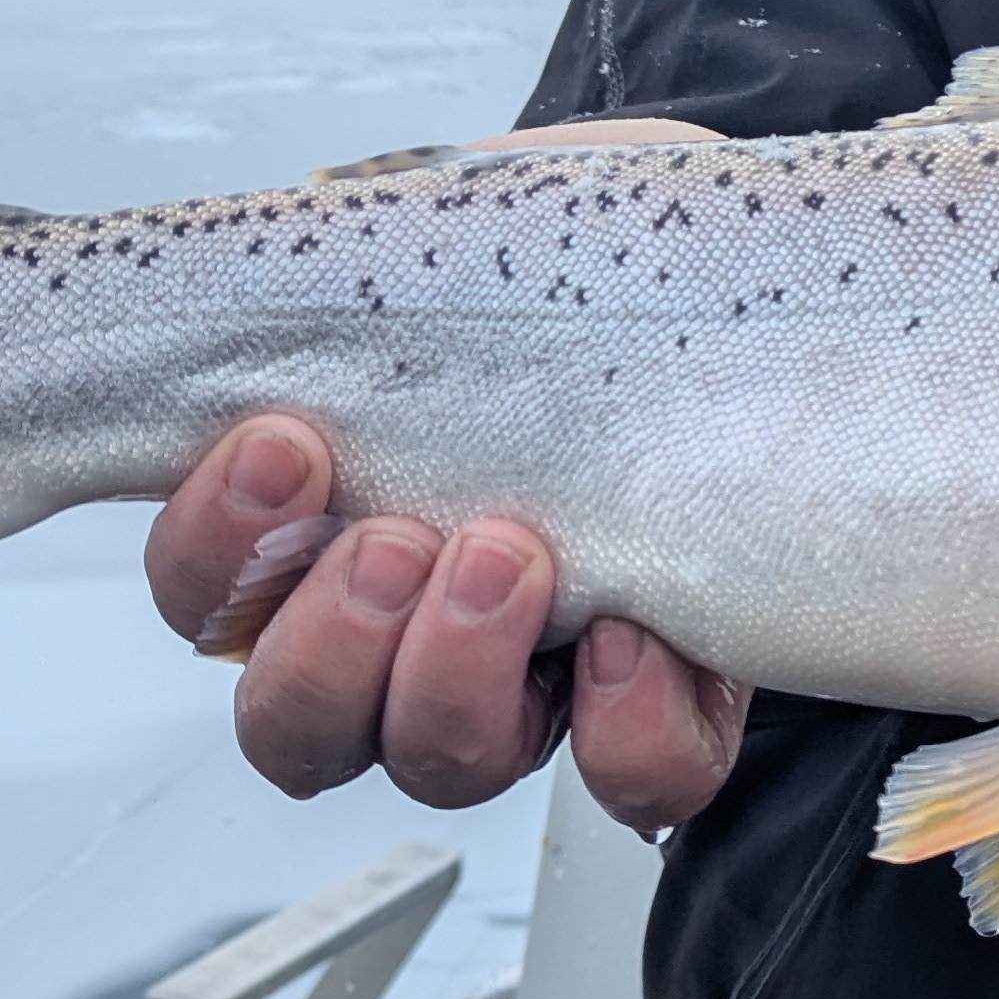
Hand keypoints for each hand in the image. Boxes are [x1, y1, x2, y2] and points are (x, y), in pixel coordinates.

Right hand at [138, 116, 752, 827]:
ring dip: (450, 677)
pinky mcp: (664, 721)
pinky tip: (641, 637)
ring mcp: (533, 692)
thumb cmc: (622, 282)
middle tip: (398, 538)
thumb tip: (337, 214)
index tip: (282, 443)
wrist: (786, 311)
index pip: (211, 594)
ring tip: (510, 557)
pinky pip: (629, 784)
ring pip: (434, 764)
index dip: (215, 546)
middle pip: (296, 726)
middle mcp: (414, 639)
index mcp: (338, 526)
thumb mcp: (506, 221)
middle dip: (327, 638)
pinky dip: (627, 728)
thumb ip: (406, 228)